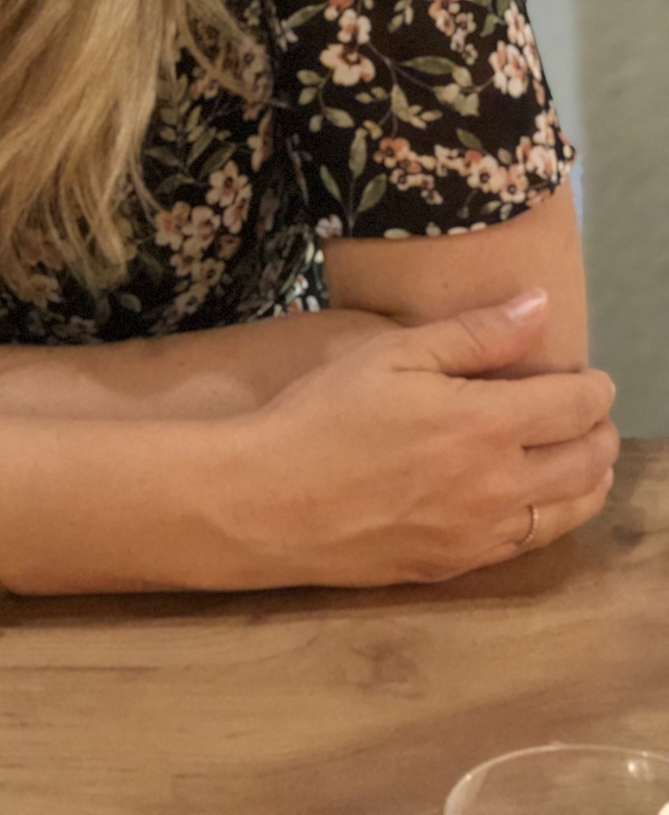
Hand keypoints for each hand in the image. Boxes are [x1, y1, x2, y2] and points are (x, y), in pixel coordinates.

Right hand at [234, 289, 617, 586]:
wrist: (270, 502)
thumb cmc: (324, 414)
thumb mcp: (390, 354)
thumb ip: (473, 333)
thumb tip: (538, 305)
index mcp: (486, 425)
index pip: (576, 406)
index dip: (593, 388)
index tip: (589, 376)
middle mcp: (500, 486)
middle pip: (588, 462)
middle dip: (600, 432)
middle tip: (589, 413)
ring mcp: (483, 534)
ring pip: (571, 512)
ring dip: (590, 480)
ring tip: (579, 457)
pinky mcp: (459, 566)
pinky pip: (530, 544)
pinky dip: (552, 516)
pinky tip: (533, 498)